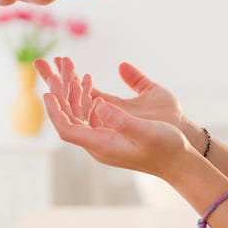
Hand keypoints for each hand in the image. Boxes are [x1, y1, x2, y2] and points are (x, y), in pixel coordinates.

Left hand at [36, 56, 189, 176]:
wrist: (179, 162)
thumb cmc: (167, 148)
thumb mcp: (148, 132)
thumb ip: (123, 121)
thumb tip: (99, 105)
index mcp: (103, 145)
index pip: (67, 129)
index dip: (55, 111)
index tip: (48, 91)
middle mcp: (98, 143)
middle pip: (69, 117)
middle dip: (60, 90)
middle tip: (54, 65)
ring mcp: (104, 139)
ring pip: (78, 113)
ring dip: (71, 89)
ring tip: (68, 65)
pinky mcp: (111, 133)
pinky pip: (89, 114)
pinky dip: (85, 95)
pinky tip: (89, 81)